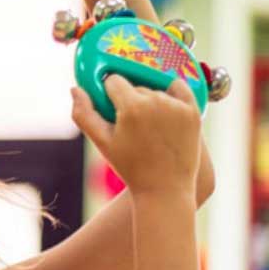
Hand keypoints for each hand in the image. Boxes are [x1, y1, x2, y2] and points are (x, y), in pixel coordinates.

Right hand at [72, 76, 200, 198]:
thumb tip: (75, 89)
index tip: (112, 110)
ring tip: (149, 128)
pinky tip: (166, 111)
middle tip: (131, 126)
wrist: (165, 188)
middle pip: (134, 87)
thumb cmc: (130, 167)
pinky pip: (178, 89)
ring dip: (149, 102)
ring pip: (155, 90)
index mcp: (132, 107)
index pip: (114, 81)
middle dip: (129, 101)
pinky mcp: (193, 111)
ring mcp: (177, 106)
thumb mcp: (102, 142)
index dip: (109, 95)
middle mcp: (156, 101)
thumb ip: (83, 114)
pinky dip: (172, 94)